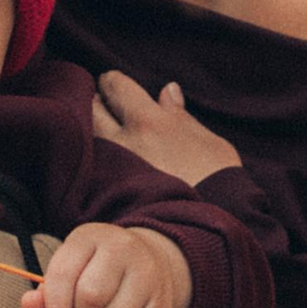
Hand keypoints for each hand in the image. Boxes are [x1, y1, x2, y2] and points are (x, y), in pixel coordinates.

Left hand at [25, 221, 191, 307]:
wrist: (148, 256)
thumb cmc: (95, 266)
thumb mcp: (70, 266)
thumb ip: (47, 289)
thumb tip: (28, 305)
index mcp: (91, 236)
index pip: (64, 274)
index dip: (54, 306)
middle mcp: (123, 249)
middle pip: (91, 297)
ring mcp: (148, 274)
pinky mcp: (163, 301)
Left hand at [91, 73, 240, 185]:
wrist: (214, 224)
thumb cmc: (218, 179)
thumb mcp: (206, 139)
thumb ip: (180, 115)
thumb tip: (167, 91)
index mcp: (148, 121)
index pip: (114, 86)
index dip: (111, 83)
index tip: (112, 85)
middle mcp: (124, 142)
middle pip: (91, 110)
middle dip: (95, 105)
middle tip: (103, 108)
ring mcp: (114, 171)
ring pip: (89, 141)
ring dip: (93, 134)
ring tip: (105, 136)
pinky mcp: (110, 196)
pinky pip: (92, 172)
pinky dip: (95, 164)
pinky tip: (106, 166)